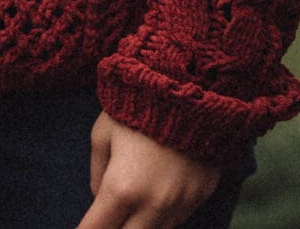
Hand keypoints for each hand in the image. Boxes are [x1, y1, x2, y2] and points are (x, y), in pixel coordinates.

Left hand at [77, 115, 220, 228]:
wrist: (192, 84)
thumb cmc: (138, 104)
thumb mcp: (103, 133)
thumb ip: (97, 172)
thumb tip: (99, 196)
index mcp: (122, 189)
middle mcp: (154, 204)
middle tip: (105, 220)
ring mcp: (182, 203)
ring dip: (139, 225)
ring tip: (130, 209)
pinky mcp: (202, 195)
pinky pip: (179, 218)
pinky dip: (163, 216)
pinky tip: (154, 201)